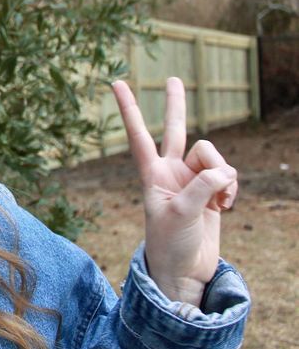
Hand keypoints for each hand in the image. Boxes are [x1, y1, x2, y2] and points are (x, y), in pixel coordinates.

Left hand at [112, 77, 237, 305]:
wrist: (185, 269)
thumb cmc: (171, 244)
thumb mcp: (181, 214)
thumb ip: (202, 187)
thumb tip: (225, 171)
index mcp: (151, 174)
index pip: (139, 135)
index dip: (130, 109)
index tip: (116, 83)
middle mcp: (171, 171)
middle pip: (176, 130)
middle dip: (176, 105)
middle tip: (173, 78)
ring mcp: (192, 179)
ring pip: (213, 156)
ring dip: (222, 174)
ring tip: (219, 200)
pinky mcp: (212, 190)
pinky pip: (228, 174)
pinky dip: (231, 188)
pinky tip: (226, 206)